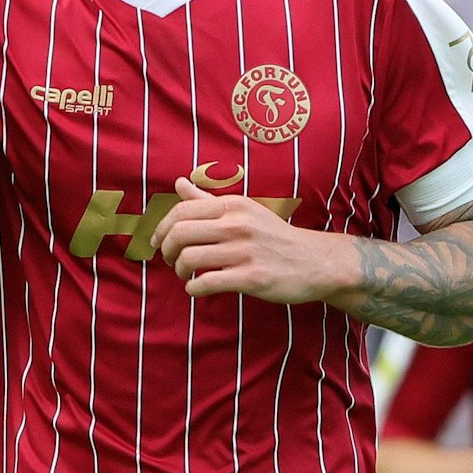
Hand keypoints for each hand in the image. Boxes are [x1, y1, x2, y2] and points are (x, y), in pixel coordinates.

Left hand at [149, 177, 343, 302]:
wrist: (314, 261)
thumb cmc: (274, 236)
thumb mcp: (245, 211)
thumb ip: (208, 200)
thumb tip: (179, 183)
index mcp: (234, 205)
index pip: (182, 211)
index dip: (162, 228)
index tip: (158, 242)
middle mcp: (238, 224)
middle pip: (180, 234)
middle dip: (167, 251)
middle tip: (170, 261)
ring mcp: (245, 251)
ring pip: (190, 259)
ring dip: (179, 271)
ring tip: (185, 276)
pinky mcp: (252, 278)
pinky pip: (207, 283)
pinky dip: (194, 289)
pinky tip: (196, 289)